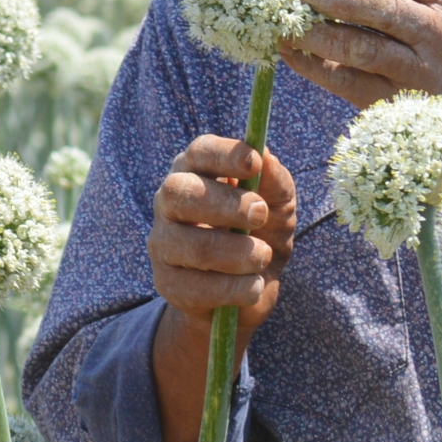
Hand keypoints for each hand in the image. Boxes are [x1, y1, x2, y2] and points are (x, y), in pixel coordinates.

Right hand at [147, 129, 299, 344]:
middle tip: (260, 214)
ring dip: (237, 253)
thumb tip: (265, 157)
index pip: (199, 152)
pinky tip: (253, 286)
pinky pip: (196, 287)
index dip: (224, 155)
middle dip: (226, 204)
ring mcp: (163, 243)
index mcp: (196, 172)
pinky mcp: (166, 283)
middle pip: (179, 192)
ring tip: (263, 257)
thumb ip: (275, 182)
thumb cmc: (263, 233)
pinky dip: (234, 288)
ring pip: (191, 245)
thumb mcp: (279, 206)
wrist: (252, 288)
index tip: (254, 163)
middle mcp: (169, 202)